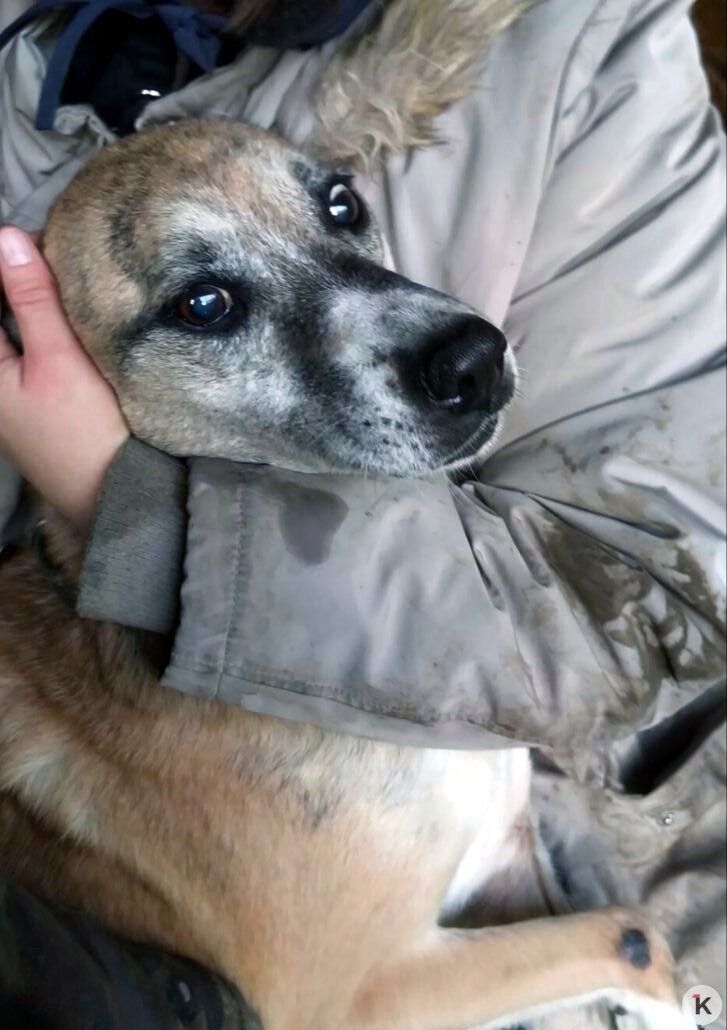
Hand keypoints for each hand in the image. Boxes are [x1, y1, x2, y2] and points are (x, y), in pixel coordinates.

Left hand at [0, 227, 128, 531]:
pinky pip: (28, 352)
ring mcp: (11, 399)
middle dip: (14, 284)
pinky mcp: (34, 406)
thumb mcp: (60, 358)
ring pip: (12, 334)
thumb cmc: (85, 432)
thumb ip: (33, 298)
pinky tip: (67, 319)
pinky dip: (42, 330)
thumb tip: (8, 237)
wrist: (118, 497)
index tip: (27, 239)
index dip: (2, 266)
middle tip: (45, 253)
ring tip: (58, 278)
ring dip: (30, 306)